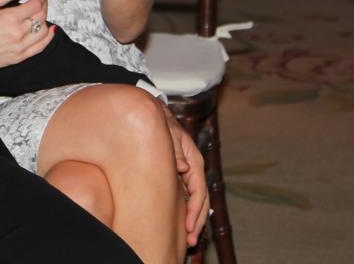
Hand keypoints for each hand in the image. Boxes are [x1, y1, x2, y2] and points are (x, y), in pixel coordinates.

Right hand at [0, 0, 54, 75]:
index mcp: (9, 18)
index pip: (35, 5)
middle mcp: (18, 33)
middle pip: (41, 16)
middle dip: (44, 5)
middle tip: (42, 0)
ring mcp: (20, 46)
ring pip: (43, 30)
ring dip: (45, 19)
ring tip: (40, 14)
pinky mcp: (20, 56)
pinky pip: (41, 46)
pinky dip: (49, 37)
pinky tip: (50, 30)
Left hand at [162, 107, 207, 246]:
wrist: (153, 113)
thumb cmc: (160, 122)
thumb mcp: (167, 131)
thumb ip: (174, 149)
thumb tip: (183, 168)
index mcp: (194, 159)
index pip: (198, 190)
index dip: (194, 210)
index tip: (188, 226)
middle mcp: (193, 168)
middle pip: (201, 199)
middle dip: (197, 221)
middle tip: (192, 240)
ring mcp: (187, 172)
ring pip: (196, 200)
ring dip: (194, 219)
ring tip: (190, 239)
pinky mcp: (179, 174)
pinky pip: (187, 195)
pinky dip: (186, 210)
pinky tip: (182, 224)